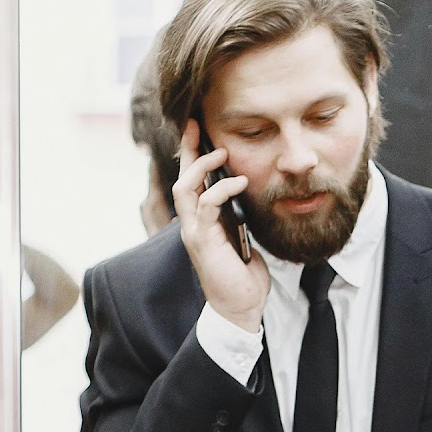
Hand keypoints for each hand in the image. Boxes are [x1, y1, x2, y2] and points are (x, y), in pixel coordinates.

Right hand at [175, 119, 268, 332]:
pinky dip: (221, 190)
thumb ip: (239, 215)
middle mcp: (192, 223)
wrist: (241, 307)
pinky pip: (207, 206)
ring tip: (222, 153)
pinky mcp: (201, 242)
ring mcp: (194, 232)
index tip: (198, 128)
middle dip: (188, 150)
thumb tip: (250, 192)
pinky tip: (240, 182)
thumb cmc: (244, 275)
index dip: (193, 154)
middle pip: (182, 177)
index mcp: (202, 220)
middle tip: (196, 125)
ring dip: (201, 166)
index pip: (192, 180)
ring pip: (185, 188)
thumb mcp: (244, 236)